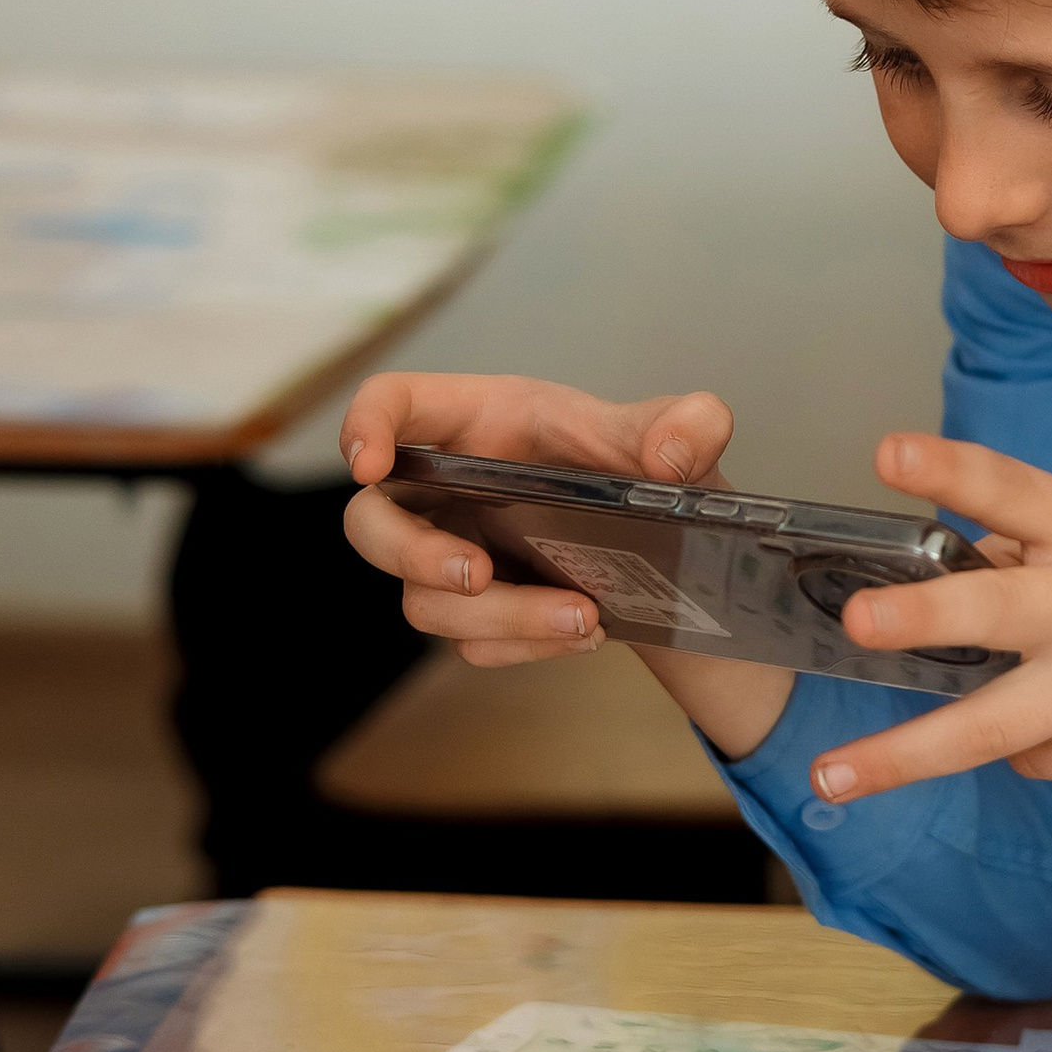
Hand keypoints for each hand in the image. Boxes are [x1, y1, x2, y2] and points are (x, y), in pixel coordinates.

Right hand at [339, 372, 793, 755]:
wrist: (671, 548)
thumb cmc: (645, 469)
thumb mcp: (679, 436)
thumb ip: (689, 425)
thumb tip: (671, 456)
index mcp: (476, 422)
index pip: (392, 404)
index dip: (362, 427)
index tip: (368, 464)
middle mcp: (448, 489)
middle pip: (371, 523)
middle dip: (411, 555)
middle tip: (477, 576)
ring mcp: (453, 554)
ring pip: (424, 600)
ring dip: (498, 617)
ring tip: (582, 615)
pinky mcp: (476, 612)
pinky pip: (470, 643)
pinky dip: (524, 646)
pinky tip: (583, 635)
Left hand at [812, 434, 1051, 915]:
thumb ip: (1038, 539)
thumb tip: (942, 556)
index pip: (1015, 490)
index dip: (951, 469)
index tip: (889, 453)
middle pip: (997, 611)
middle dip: (924, 618)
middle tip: (860, 623)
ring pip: (992, 727)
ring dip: (906, 755)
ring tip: (831, 778)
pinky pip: (1033, 753)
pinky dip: (1027, 738)